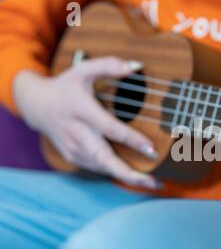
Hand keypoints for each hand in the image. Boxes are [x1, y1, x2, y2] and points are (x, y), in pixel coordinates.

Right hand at [14, 57, 160, 188]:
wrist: (36, 106)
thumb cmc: (65, 87)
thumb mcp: (83, 69)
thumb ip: (109, 65)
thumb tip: (136, 66)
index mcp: (82, 111)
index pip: (110, 128)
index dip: (131, 140)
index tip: (151, 149)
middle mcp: (77, 134)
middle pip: (105, 159)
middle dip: (130, 174)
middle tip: (155, 183)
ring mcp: (74, 149)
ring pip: (104, 167)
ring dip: (128, 177)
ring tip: (152, 183)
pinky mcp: (73, 158)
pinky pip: (98, 167)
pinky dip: (116, 172)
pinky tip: (134, 176)